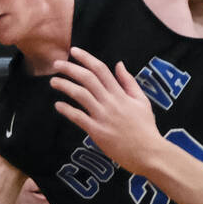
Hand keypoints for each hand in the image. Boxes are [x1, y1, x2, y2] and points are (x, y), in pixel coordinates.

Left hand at [50, 47, 167, 176]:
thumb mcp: (142, 101)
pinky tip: (58, 105)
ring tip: (54, 81)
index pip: (101, 69)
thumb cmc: (146, 128)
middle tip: (56, 63)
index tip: (74, 51)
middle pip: (87, 79)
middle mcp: (111, 102)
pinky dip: (67, 110)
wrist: (149, 152)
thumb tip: (119, 64)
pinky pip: (79, 117)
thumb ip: (129, 82)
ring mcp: (103, 117)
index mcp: (121, 94)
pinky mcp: (97, 132)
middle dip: (70, 68)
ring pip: (80, 95)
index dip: (86, 58)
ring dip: (65, 86)